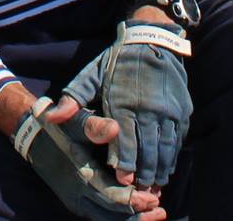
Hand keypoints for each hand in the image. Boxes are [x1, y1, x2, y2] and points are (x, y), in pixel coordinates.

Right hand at [12, 96, 164, 220]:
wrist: (34, 137)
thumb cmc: (59, 127)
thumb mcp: (74, 122)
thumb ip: (93, 127)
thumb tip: (114, 128)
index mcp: (81, 175)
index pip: (111, 197)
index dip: (134, 200)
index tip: (154, 198)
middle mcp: (78, 195)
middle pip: (112, 216)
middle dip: (138, 215)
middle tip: (160, 212)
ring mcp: (77, 201)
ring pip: (107, 220)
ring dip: (131, 219)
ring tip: (154, 215)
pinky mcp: (78, 203)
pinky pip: (101, 216)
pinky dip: (119, 216)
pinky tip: (136, 210)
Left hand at [62, 19, 192, 188]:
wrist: (152, 40)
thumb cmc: (117, 61)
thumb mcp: (91, 75)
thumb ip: (72, 98)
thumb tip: (51, 117)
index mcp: (123, 103)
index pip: (125, 141)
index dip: (124, 163)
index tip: (121, 180)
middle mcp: (148, 109)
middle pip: (147, 150)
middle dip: (143, 174)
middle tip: (138, 192)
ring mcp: (168, 111)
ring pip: (165, 149)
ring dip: (160, 170)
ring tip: (153, 187)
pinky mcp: (181, 111)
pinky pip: (177, 141)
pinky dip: (171, 157)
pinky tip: (166, 169)